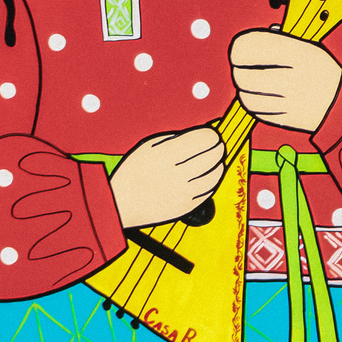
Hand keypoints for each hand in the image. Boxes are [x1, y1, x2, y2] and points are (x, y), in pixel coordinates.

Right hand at [109, 127, 226, 229]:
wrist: (122, 204)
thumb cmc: (134, 172)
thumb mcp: (148, 148)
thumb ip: (174, 139)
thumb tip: (201, 134)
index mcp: (164, 156)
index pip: (202, 140)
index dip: (212, 136)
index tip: (212, 134)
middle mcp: (175, 175)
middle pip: (212, 157)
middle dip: (218, 148)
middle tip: (218, 145)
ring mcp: (182, 193)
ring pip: (214, 175)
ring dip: (219, 165)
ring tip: (217, 160)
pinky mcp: (185, 207)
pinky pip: (208, 192)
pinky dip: (212, 182)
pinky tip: (210, 176)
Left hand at [230, 29, 341, 129]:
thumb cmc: (322, 70)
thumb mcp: (307, 48)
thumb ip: (277, 44)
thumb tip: (243, 47)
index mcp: (298, 54)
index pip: (248, 48)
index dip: (238, 49)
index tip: (240, 52)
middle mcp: (293, 78)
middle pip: (243, 76)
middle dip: (239, 72)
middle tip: (243, 69)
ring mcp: (290, 102)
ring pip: (246, 97)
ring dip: (244, 90)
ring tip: (252, 85)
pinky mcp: (287, 120)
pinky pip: (257, 112)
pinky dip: (253, 105)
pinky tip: (261, 98)